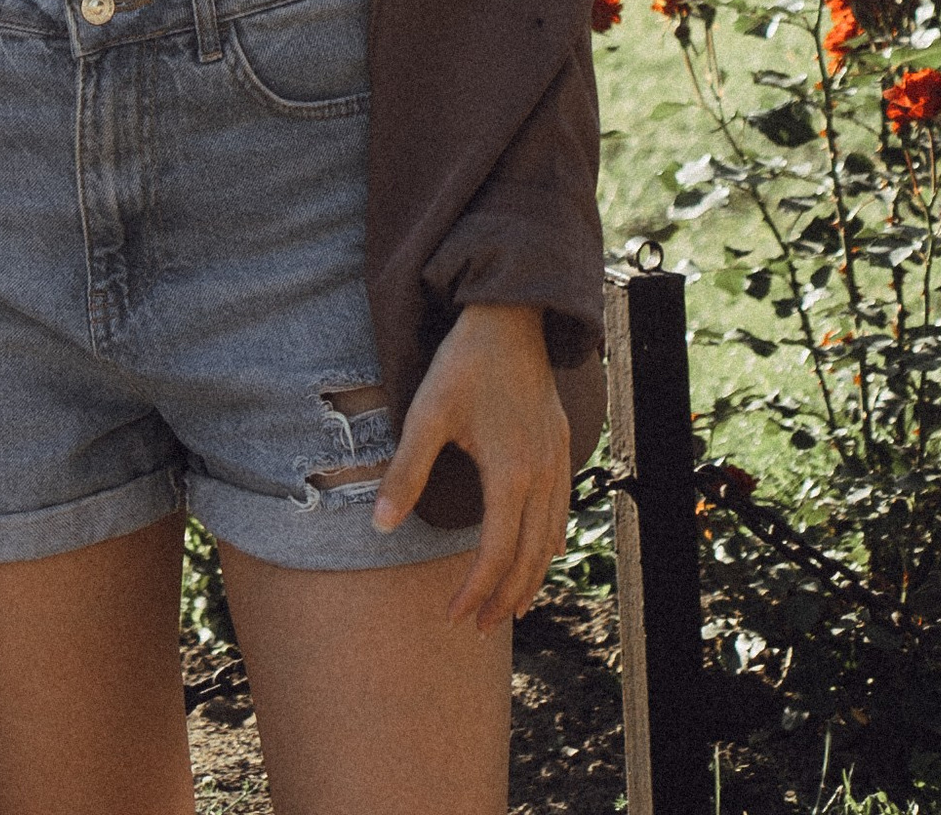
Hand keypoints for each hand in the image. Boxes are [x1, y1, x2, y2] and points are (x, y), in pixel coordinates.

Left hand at [370, 303, 571, 631]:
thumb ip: (406, 472)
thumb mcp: (426, 414)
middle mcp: (542, 475)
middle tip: (478, 626)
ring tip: (508, 605)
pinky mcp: (560, 445)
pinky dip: (549, 542)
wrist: (510, 314)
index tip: (454, 616)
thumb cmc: (464, 363)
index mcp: (511, 475)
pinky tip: (541, 550)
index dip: (475, 590)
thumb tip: (378, 524)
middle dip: (503, 597)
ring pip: (550, 538)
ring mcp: (557, 460)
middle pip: (529, 556)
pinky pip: (561, 510)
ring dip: (530, 576)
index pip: (496, 553)